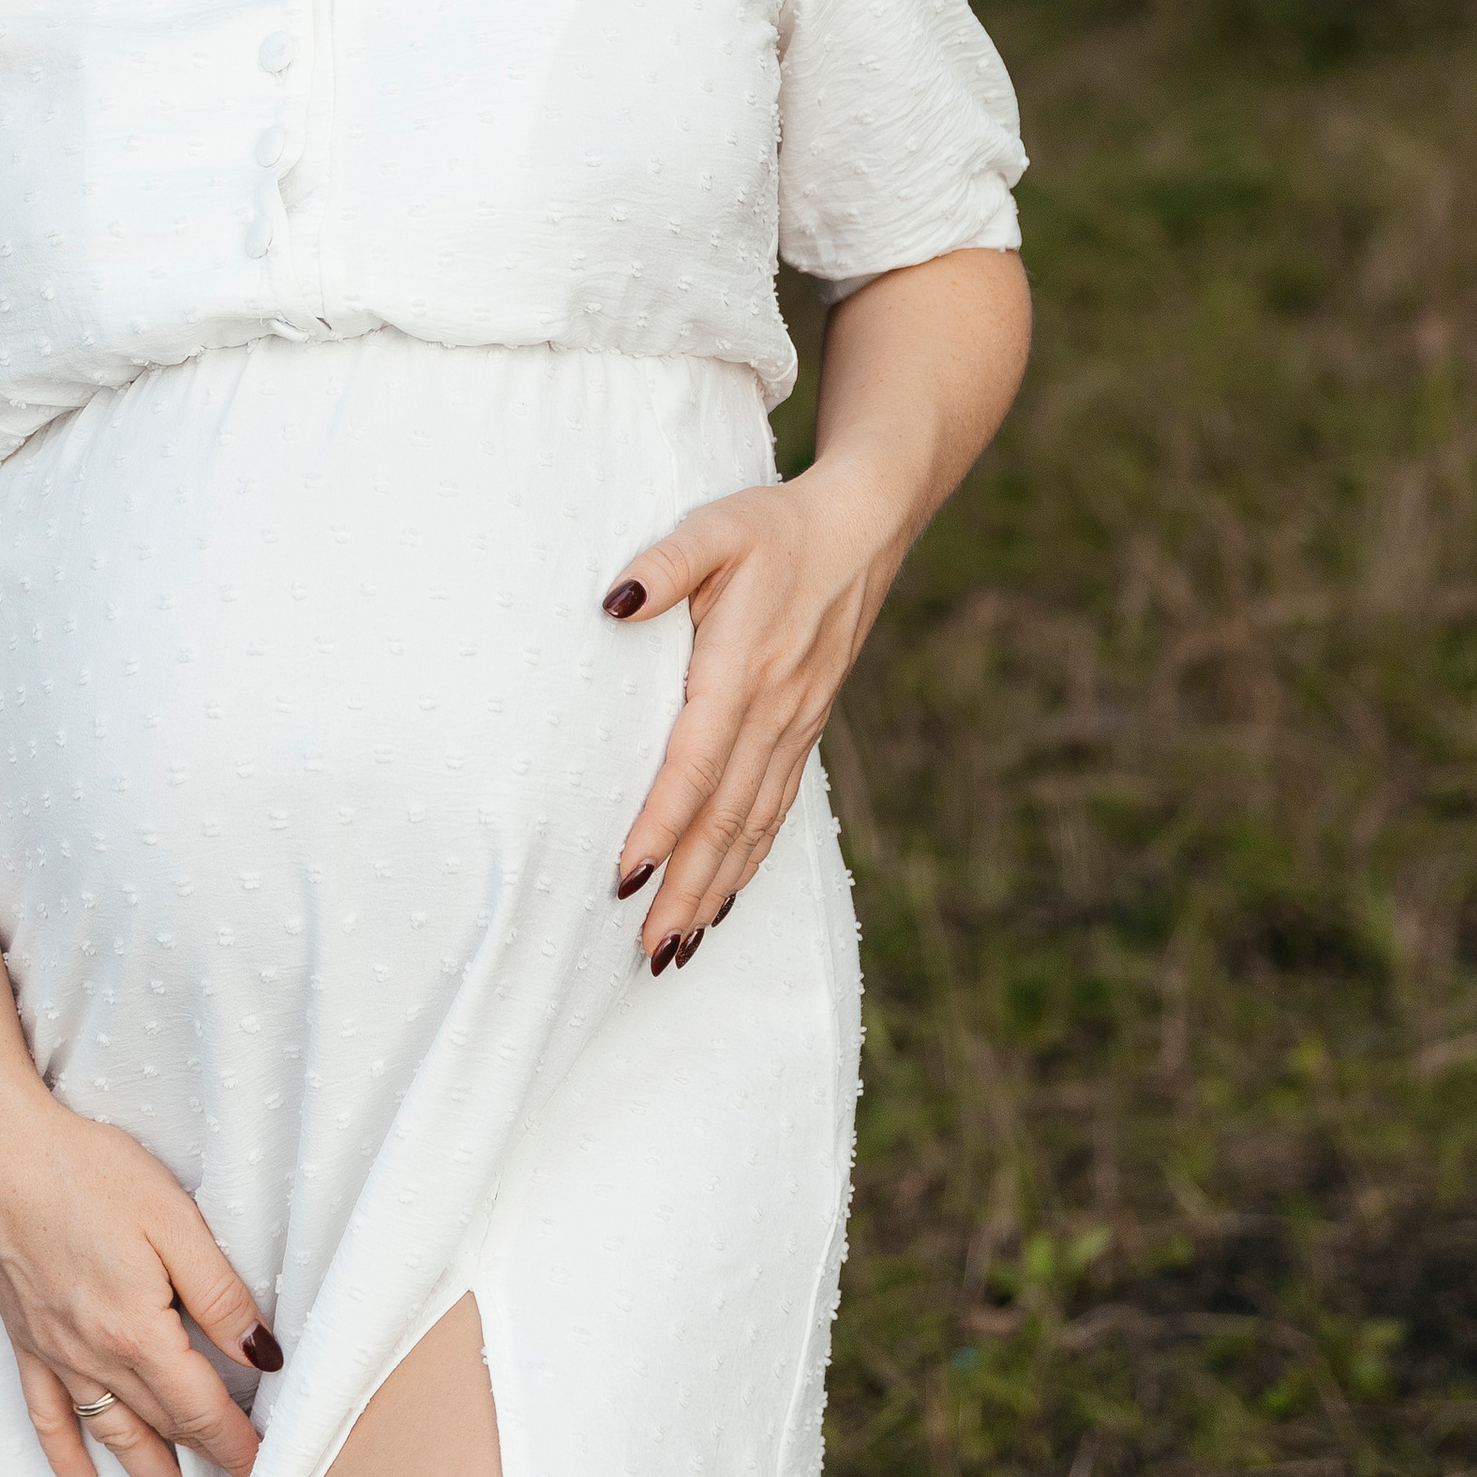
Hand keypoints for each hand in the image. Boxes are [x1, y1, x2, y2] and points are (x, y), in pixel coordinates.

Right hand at [0, 1088, 285, 1476]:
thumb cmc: (90, 1173)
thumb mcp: (175, 1222)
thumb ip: (220, 1296)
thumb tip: (262, 1357)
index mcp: (138, 1332)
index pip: (201, 1407)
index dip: (237, 1443)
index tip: (267, 1470)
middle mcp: (94, 1358)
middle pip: (161, 1426)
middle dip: (203, 1462)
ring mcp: (55, 1355)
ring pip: (111, 1434)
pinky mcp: (26, 1341)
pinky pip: (47, 1419)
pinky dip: (67, 1461)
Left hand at [599, 458, 910, 969]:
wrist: (861, 527)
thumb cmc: (775, 526)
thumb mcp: (715, 527)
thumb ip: (666, 563)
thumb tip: (615, 602)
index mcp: (744, 668)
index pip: (695, 765)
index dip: (661, 825)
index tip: (625, 876)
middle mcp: (774, 710)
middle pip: (726, 819)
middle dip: (686, 889)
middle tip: (648, 951)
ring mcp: (796, 725)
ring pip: (753, 826)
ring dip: (716, 890)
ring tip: (677, 947)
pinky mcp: (805, 728)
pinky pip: (776, 808)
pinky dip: (749, 861)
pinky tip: (725, 896)